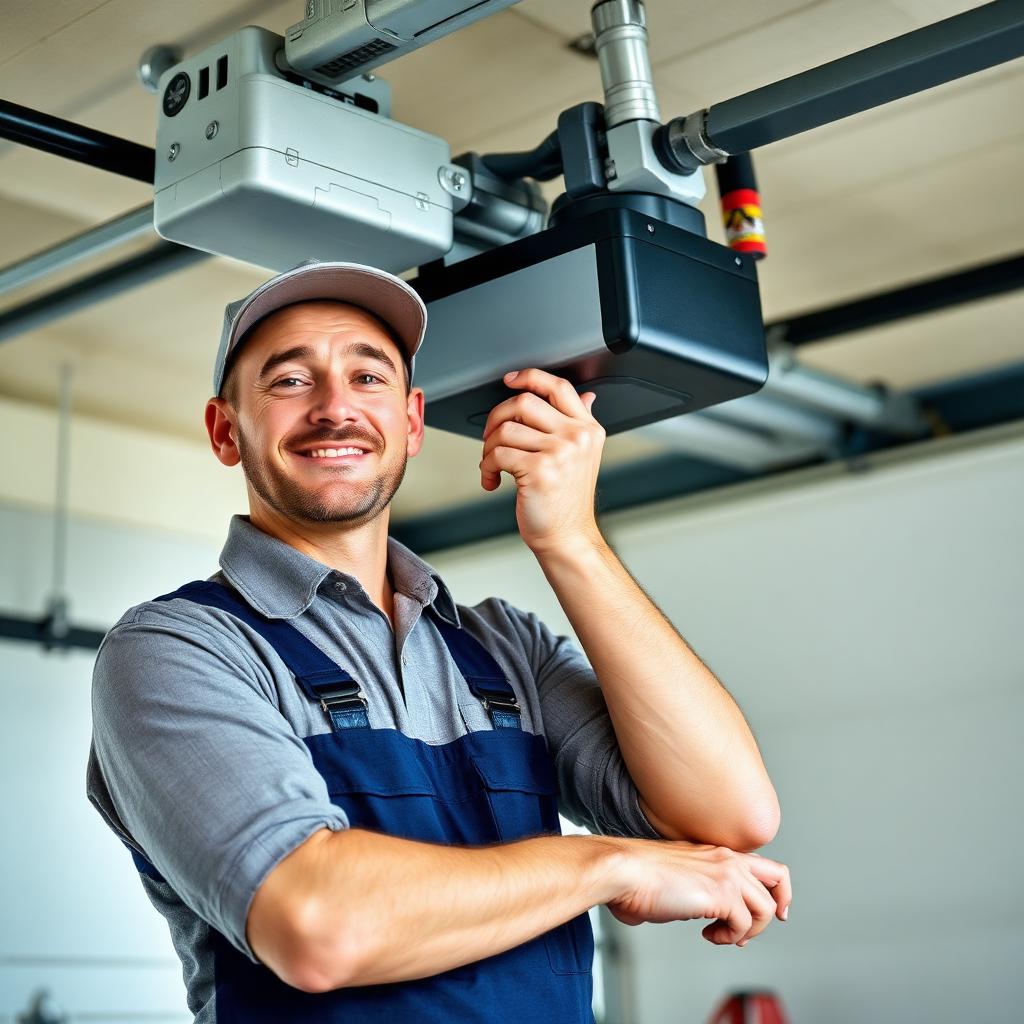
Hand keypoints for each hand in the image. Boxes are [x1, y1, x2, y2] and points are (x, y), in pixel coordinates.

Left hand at [479, 369, 605, 554]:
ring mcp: (560, 452)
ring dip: (488, 448)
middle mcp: (577, 436)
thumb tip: (585, 396)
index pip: (558, 386)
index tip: (510, 381)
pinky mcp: (540, 470)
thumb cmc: (567, 501)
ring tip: (492, 465)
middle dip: (497, 418)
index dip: (529, 377)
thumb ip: (579, 423)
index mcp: (588, 428)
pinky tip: (492, 480)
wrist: (567, 537)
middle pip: (524, 402)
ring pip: (505, 429)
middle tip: (492, 438)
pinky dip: (486, 468)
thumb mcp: (582, 456)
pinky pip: (497, 454)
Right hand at [605, 839, 790, 945]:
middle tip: (766, 924)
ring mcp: (727, 874)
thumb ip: (694, 887)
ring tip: (723, 935)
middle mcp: (727, 858)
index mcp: (716, 851)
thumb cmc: (638, 875)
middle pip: (779, 878)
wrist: (624, 871)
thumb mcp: (677, 875)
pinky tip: (708, 935)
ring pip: (766, 908)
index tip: (772, 909)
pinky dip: (729, 938)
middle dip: (777, 907)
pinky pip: (744, 926)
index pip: (762, 864)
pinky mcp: (722, 894)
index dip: (773, 889)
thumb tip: (693, 908)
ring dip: (748, 931)